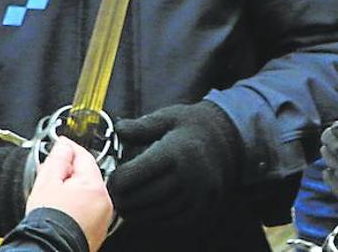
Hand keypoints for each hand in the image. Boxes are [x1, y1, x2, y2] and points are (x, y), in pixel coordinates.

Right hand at [27, 137, 112, 251]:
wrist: (47, 250)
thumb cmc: (48, 222)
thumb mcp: (47, 182)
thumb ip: (58, 159)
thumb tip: (64, 145)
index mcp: (96, 188)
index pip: (85, 156)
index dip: (69, 148)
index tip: (59, 145)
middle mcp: (104, 203)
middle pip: (87, 175)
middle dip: (68, 171)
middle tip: (50, 172)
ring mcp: (102, 219)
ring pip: (87, 193)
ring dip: (71, 189)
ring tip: (51, 194)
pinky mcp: (96, 231)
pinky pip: (86, 209)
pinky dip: (75, 205)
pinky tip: (59, 209)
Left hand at [106, 101, 241, 227]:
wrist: (228, 138)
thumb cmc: (192, 125)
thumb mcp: (167, 117)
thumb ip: (141, 126)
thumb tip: (118, 130)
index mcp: (176, 151)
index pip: (137, 174)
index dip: (117, 181)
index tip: (110, 180)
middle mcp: (188, 175)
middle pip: (145, 197)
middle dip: (124, 200)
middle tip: (112, 197)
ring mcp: (198, 193)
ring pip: (158, 212)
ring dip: (137, 213)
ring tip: (125, 206)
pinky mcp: (203, 206)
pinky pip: (175, 220)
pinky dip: (157, 219)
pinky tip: (146, 212)